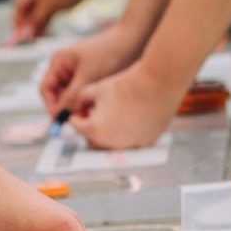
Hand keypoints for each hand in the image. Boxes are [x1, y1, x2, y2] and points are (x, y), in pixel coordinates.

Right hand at [11, 0, 79, 41]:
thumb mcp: (49, 7)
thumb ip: (35, 21)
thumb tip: (23, 34)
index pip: (18, 12)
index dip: (19, 26)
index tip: (21, 40)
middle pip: (25, 14)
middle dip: (27, 27)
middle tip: (32, 40)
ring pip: (34, 15)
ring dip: (35, 26)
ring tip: (38, 38)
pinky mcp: (48, 0)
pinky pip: (42, 14)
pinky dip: (43, 22)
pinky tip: (45, 31)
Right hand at [39, 25, 140, 117]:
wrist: (130, 42)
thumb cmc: (108, 53)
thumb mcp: (88, 77)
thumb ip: (72, 96)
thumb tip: (61, 115)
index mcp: (58, 62)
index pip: (46, 89)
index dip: (51, 106)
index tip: (61, 120)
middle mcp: (64, 68)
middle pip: (56, 94)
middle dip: (65, 107)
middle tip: (76, 121)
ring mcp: (76, 73)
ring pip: (70, 96)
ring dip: (76, 106)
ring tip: (88, 114)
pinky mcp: (88, 77)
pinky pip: (81, 94)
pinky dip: (85, 102)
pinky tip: (95, 108)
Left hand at [66, 61, 182, 148]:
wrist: (157, 85)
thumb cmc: (124, 85)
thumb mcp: (94, 90)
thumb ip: (78, 101)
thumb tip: (73, 109)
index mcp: (94, 130)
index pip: (77, 127)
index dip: (77, 116)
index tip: (81, 110)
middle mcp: (110, 143)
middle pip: (92, 140)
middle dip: (90, 129)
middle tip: (94, 115)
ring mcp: (129, 145)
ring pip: (112, 143)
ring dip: (108, 133)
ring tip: (113, 115)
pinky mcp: (145, 143)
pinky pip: (130, 142)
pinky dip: (127, 134)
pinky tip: (130, 118)